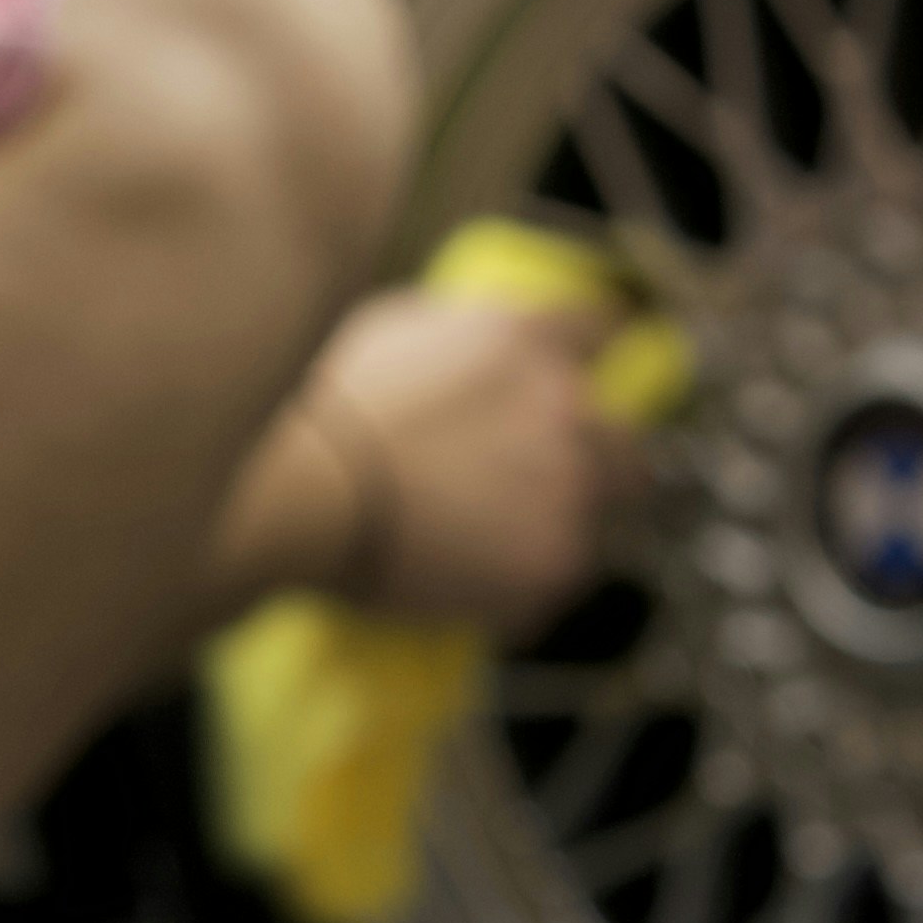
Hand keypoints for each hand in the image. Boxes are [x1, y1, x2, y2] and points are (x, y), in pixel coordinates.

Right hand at [300, 283, 629, 634]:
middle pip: (626, 443)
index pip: (601, 331)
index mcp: (525, 340)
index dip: (591, 358)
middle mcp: (565, 408)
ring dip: (552, 532)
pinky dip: (517, 592)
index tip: (579, 376)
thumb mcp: (390, 330)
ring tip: (483, 551)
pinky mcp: (549, 565)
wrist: (296, 490)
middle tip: (538, 489)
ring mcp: (566, 489)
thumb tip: (470, 344)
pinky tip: (462, 588)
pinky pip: (553, 585)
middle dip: (595, 466)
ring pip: (594, 521)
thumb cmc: (321, 409)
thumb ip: (459, 334)